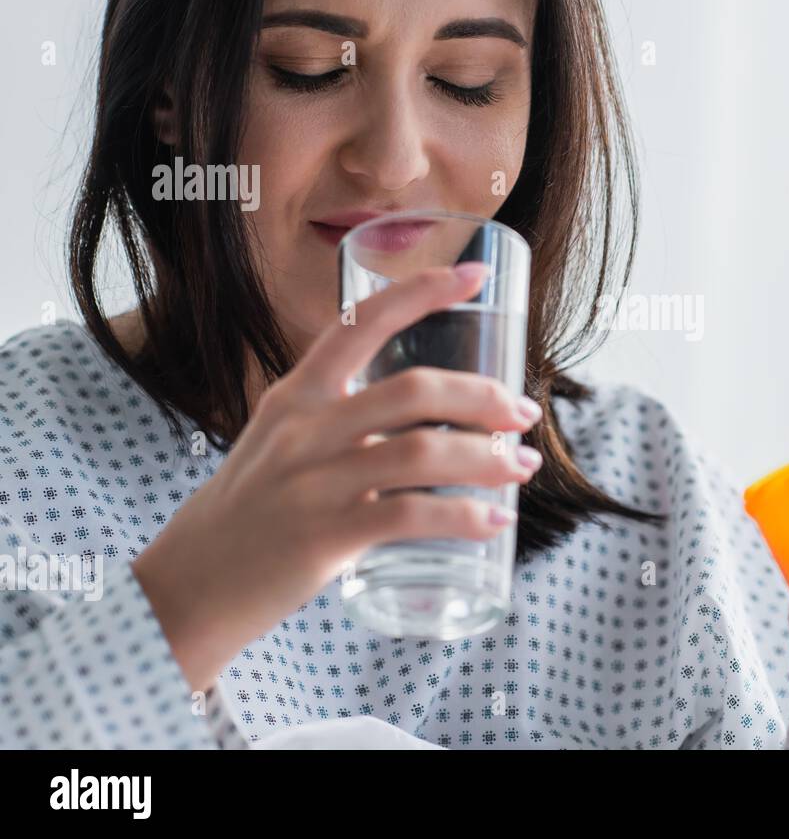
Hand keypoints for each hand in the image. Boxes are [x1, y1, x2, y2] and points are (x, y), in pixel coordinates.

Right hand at [132, 264, 544, 691]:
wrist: (191, 585)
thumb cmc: (250, 511)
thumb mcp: (281, 443)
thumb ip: (341, 421)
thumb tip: (426, 417)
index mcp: (296, 394)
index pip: (361, 323)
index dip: (421, 292)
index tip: (475, 275)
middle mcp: (305, 429)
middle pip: (414, 391)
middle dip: (483, 398)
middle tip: (525, 414)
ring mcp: (314, 482)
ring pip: (423, 454)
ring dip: (488, 460)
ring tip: (524, 470)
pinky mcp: (325, 535)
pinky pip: (412, 517)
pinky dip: (464, 517)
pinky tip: (494, 521)